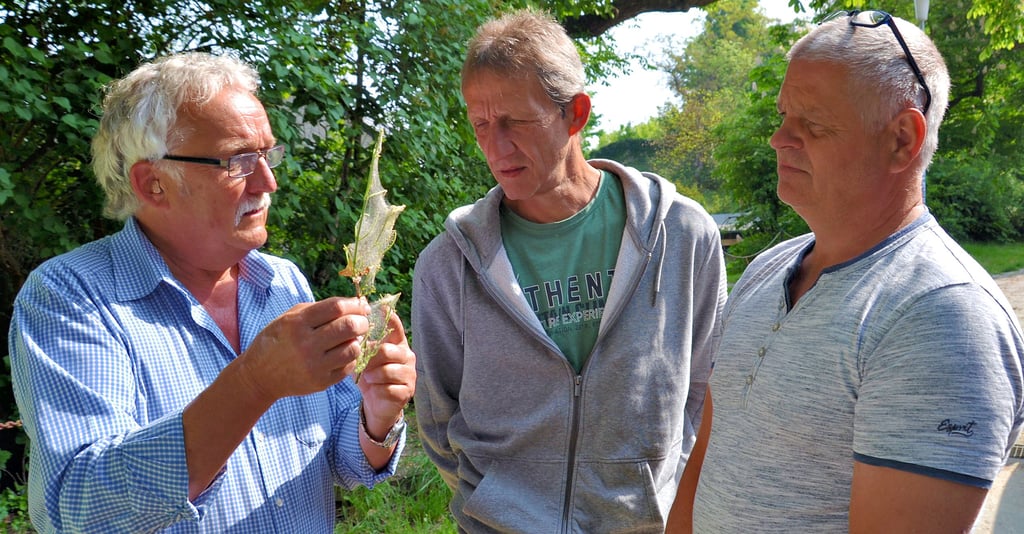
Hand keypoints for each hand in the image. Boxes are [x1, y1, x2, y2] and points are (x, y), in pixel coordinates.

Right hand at [238, 297, 369, 401]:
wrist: (260, 375)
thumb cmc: (278, 340)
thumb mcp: (290, 318)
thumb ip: (320, 309)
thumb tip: (355, 304)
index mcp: (297, 323)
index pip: (336, 308)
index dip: (354, 304)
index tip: (361, 306)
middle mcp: (306, 344)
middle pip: (349, 327)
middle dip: (362, 321)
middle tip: (362, 322)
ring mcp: (314, 366)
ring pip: (353, 348)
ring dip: (357, 341)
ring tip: (351, 338)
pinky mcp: (320, 382)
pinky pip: (348, 366)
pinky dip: (350, 357)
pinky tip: (343, 353)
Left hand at [358, 310, 415, 437]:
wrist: (377, 403)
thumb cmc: (370, 375)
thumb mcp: (364, 358)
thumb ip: (362, 344)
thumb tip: (352, 330)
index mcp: (397, 343)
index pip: (395, 326)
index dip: (388, 317)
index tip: (379, 308)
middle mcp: (407, 355)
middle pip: (386, 350)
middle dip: (369, 359)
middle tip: (362, 366)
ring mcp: (409, 373)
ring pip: (387, 370)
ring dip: (372, 376)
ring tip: (368, 378)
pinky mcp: (407, 390)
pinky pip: (389, 388)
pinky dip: (377, 389)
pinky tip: (376, 390)